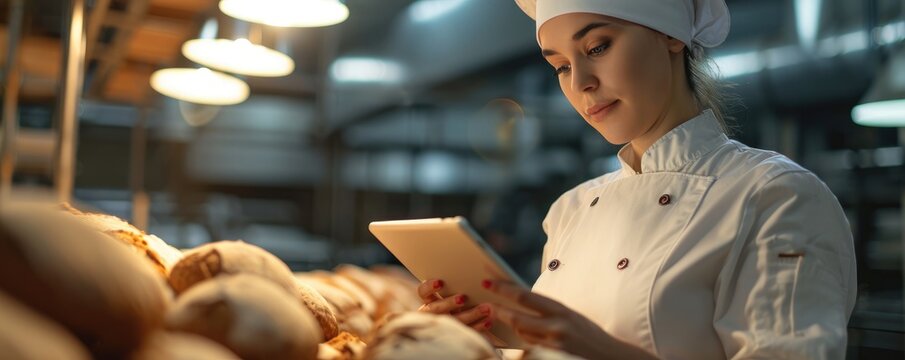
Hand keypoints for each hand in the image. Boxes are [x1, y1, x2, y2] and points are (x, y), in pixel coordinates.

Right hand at [417, 279, 493, 332]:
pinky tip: (489, 321)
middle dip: (449, 303)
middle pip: (436, 308)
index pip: (423, 292)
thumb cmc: (461, 300)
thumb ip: (457, 284)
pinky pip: (467, 331)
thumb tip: (469, 269)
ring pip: (454, 321)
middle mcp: (433, 314)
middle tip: (463, 298)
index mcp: (429, 301)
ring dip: (471, 314)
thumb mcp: (456, 292)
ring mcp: (445, 326)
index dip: (429, 287)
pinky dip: (479, 326)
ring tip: (486, 308)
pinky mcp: (457, 336)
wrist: (466, 326)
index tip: (440, 282)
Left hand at [482, 280, 657, 359]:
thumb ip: (547, 310)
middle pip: (517, 317)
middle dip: (498, 310)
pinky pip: (530, 348)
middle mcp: (557, 327)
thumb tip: (519, 300)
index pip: (525, 296)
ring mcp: (554, 345)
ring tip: (508, 319)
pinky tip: (521, 338)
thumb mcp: (570, 315)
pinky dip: (524, 342)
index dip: (503, 288)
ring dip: (513, 327)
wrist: (611, 356)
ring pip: (522, 335)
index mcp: (561, 310)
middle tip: (484, 304)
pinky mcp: (553, 357)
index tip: (488, 281)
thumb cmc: (588, 333)